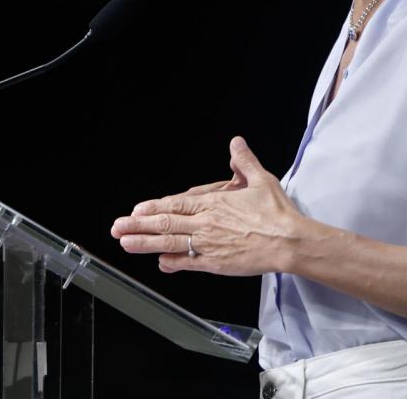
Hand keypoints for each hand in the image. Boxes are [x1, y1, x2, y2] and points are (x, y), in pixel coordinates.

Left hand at [109, 137, 301, 275]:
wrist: (290, 242)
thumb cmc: (277, 213)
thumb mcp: (261, 180)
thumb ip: (244, 161)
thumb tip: (236, 143)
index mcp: (213, 203)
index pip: (175, 204)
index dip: (152, 208)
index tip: (136, 210)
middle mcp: (205, 223)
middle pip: (165, 223)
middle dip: (137, 226)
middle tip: (117, 228)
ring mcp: (209, 244)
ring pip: (170, 243)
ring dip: (146, 244)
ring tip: (126, 243)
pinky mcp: (217, 263)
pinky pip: (189, 263)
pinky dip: (173, 263)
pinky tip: (161, 264)